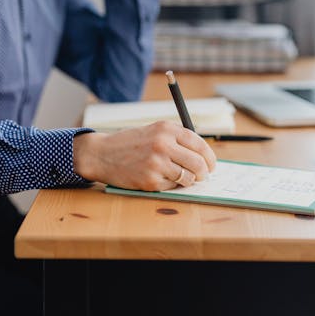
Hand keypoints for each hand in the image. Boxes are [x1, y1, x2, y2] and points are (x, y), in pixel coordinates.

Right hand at [73, 121, 216, 191]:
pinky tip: (159, 178)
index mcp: (166, 129)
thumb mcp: (154, 131)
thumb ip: (177, 139)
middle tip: (203, 176)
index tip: (212, 165)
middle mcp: (163, 144)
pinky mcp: (150, 181)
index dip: (210, 157)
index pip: (199, 144)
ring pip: (188, 177)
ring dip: (188, 180)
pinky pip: (172, 186)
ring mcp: (157, 163)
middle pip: (198, 163)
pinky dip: (171, 185)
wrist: (102, 154)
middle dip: (204, 172)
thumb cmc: (130, 143)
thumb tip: (203, 156)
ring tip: (180, 177)